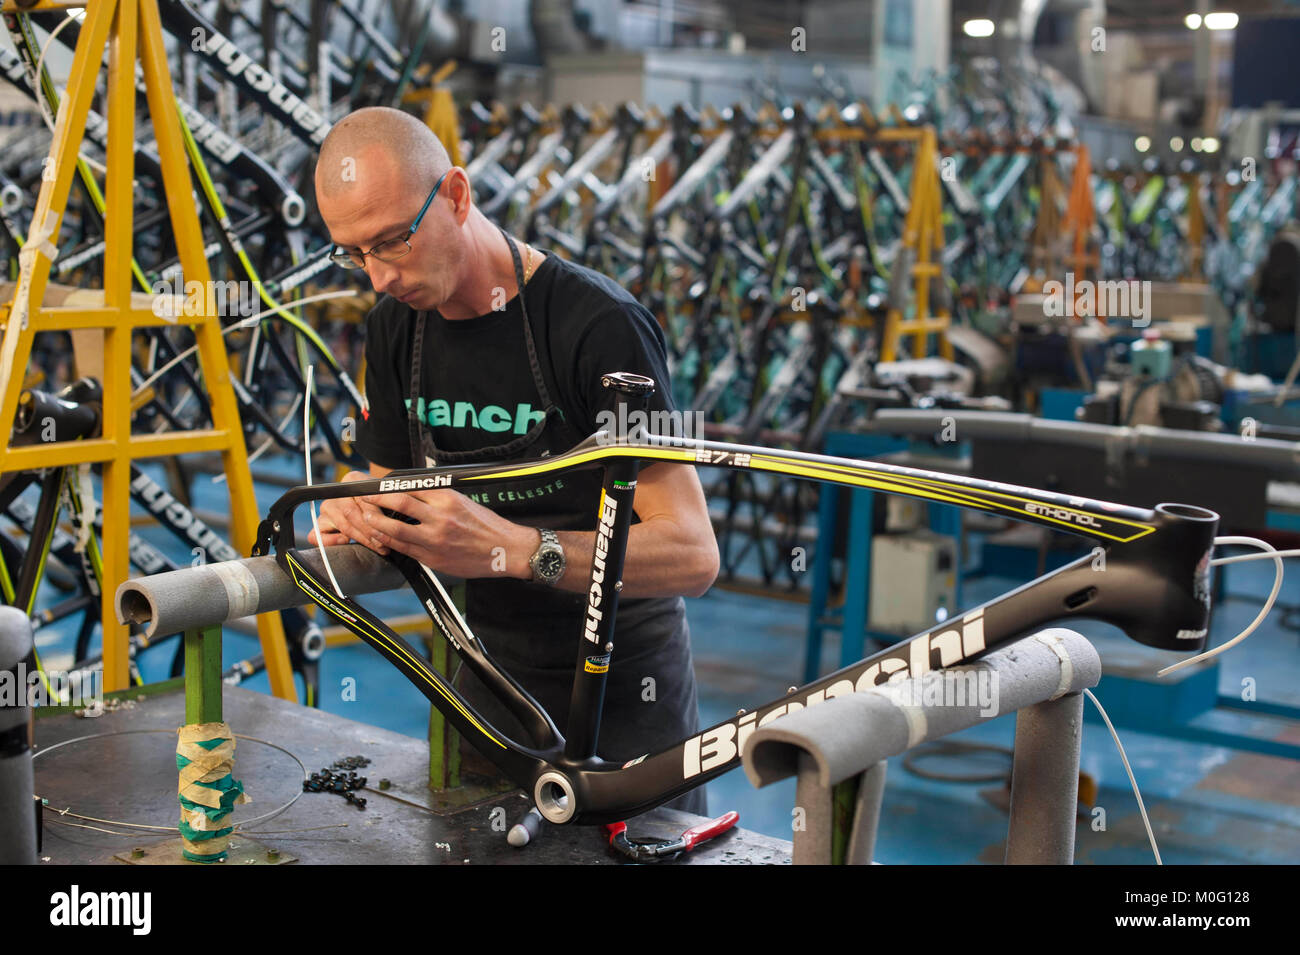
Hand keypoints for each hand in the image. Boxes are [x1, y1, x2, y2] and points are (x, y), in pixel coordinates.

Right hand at [308, 470, 389, 553]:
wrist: (377, 506)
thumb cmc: (384, 502)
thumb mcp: (389, 497)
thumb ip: (391, 500)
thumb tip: (393, 517)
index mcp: (352, 480)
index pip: (361, 498)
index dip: (374, 516)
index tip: (386, 528)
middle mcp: (338, 493)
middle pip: (351, 514)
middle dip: (370, 532)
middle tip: (385, 544)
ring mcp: (328, 508)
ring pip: (342, 525)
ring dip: (361, 539)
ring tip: (379, 547)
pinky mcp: (321, 524)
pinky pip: (317, 535)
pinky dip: (330, 541)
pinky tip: (346, 542)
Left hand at [357, 487, 534, 578]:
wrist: (506, 550)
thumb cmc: (485, 525)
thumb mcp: (463, 501)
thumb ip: (437, 496)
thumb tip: (409, 490)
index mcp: (447, 498)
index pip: (409, 487)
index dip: (386, 486)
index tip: (373, 484)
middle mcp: (440, 517)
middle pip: (398, 503)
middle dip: (375, 499)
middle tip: (362, 497)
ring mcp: (435, 539)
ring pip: (395, 528)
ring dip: (375, 523)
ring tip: (366, 517)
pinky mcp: (434, 557)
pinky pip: (403, 548)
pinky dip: (388, 542)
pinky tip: (380, 537)